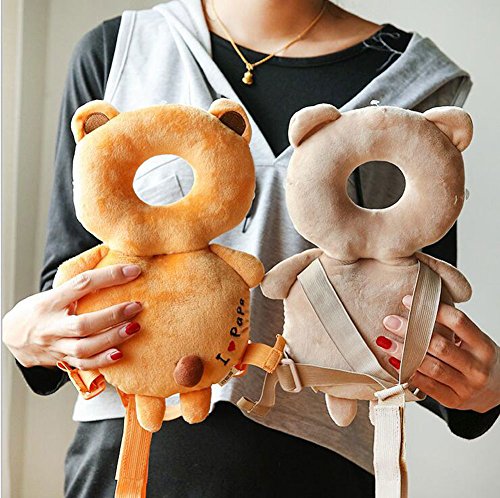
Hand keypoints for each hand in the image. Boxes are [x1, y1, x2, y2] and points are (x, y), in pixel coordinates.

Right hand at [2, 264, 143, 369]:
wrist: (13, 336)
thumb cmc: (39, 309)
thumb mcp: (53, 291)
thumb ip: (79, 282)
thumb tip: (109, 256)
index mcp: (51, 301)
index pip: (82, 284)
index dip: (109, 276)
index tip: (133, 271)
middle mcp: (52, 326)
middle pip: (83, 324)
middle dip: (113, 315)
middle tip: (137, 306)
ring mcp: (56, 346)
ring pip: (85, 347)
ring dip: (113, 338)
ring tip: (134, 327)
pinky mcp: (62, 360)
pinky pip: (83, 364)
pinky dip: (102, 360)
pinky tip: (120, 353)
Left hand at [377, 295, 499, 412]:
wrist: (496, 391)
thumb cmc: (478, 360)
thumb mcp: (474, 341)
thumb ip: (452, 328)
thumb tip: (417, 306)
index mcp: (483, 346)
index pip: (458, 322)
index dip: (432, 310)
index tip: (409, 301)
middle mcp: (477, 367)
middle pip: (440, 345)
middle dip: (411, 331)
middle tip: (390, 321)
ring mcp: (466, 386)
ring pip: (431, 367)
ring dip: (404, 353)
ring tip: (386, 342)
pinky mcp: (454, 400)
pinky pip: (427, 386)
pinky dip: (409, 373)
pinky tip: (395, 363)